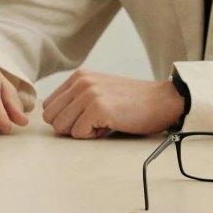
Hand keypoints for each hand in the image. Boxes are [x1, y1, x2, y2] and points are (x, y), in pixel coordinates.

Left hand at [40, 71, 183, 139]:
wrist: (163, 101)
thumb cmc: (133, 102)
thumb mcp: (100, 91)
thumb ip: (76, 99)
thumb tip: (54, 120)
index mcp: (79, 76)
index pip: (49, 106)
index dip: (66, 118)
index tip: (88, 117)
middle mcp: (80, 82)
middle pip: (51, 117)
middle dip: (70, 127)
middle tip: (95, 121)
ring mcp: (88, 94)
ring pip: (62, 127)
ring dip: (82, 131)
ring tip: (104, 122)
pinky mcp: (98, 108)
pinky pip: (79, 134)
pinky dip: (94, 136)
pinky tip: (111, 125)